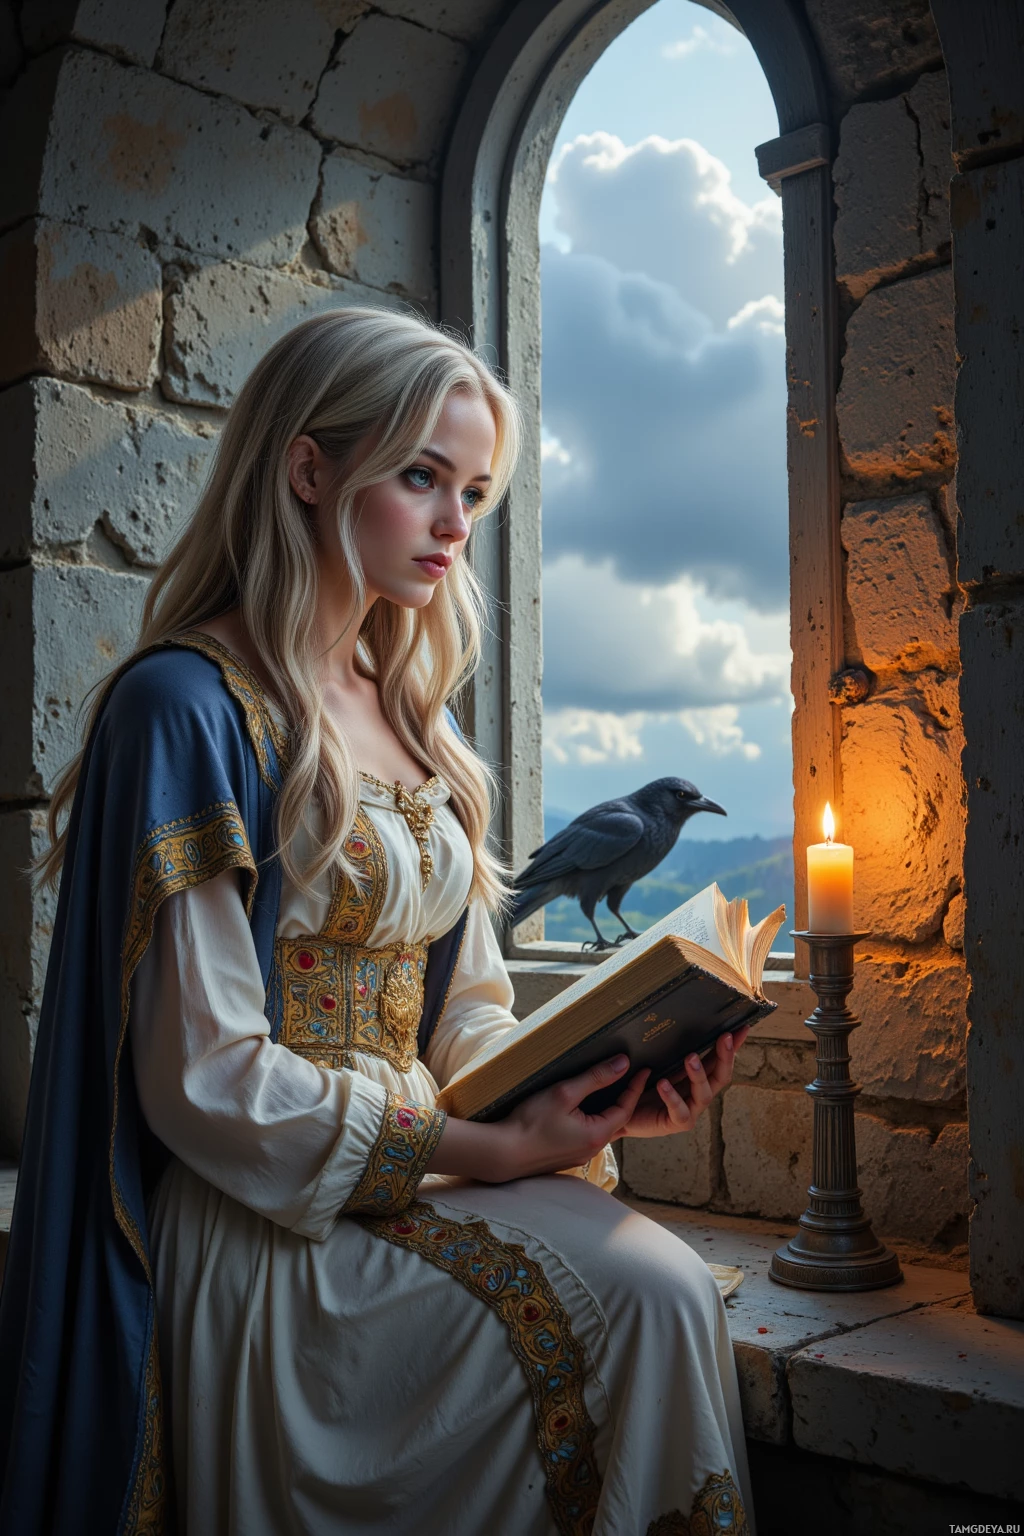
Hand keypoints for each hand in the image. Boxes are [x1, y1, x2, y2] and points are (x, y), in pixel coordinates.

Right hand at [497, 1055, 649, 1179]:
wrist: (502, 1153)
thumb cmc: (531, 1122)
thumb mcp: (564, 1093)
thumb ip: (595, 1078)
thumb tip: (623, 1064)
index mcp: (597, 1135)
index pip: (626, 1108)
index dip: (635, 1087)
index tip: (644, 1069)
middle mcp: (592, 1149)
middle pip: (616, 1120)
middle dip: (624, 1099)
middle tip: (630, 1078)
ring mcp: (578, 1156)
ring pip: (600, 1129)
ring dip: (606, 1110)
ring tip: (608, 1090)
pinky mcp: (565, 1156)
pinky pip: (586, 1135)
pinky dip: (591, 1120)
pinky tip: (581, 1110)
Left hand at [620, 1025, 749, 1138]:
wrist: (619, 1114)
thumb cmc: (641, 1086)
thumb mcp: (657, 1063)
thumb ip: (669, 1049)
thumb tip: (677, 1020)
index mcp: (696, 1078)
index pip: (718, 1059)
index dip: (732, 1046)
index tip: (742, 1028)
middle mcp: (697, 1094)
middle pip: (720, 1076)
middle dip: (725, 1056)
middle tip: (725, 1037)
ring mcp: (689, 1110)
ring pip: (703, 1094)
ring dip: (699, 1074)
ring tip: (690, 1057)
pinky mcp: (674, 1123)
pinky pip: (678, 1111)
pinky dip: (671, 1096)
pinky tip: (663, 1083)